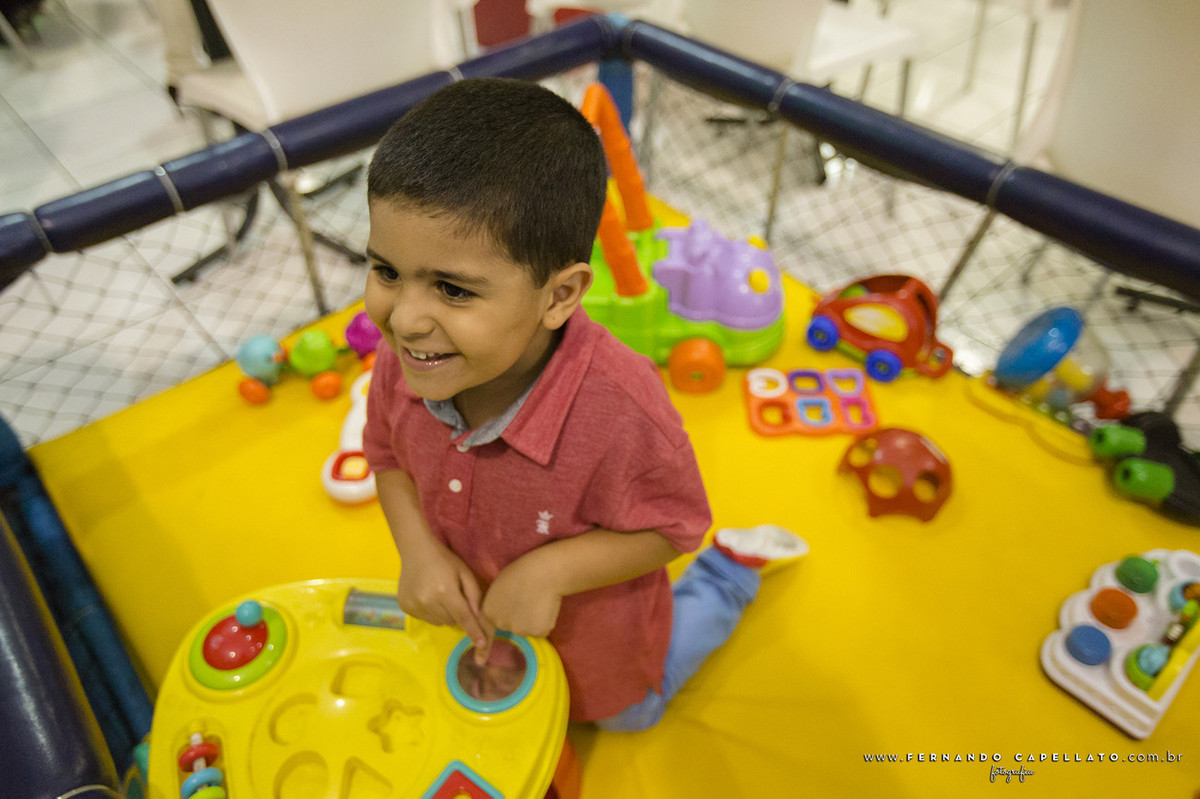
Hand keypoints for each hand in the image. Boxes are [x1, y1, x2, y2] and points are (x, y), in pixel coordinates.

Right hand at [396, 538, 487, 652]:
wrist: (416, 550)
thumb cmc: (444, 559)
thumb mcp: (464, 572)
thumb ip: (474, 594)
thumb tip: (478, 617)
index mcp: (445, 591)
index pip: (463, 617)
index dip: (474, 631)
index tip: (481, 644)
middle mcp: (428, 601)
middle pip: (451, 621)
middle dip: (456, 614)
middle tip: (453, 596)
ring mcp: (414, 606)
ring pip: (438, 622)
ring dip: (443, 614)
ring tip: (439, 595)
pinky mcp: (405, 607)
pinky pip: (425, 619)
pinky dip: (430, 612)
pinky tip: (427, 596)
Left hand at [476, 552, 563, 663]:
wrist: (544, 573)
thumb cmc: (522, 571)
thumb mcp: (500, 586)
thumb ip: (498, 603)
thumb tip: (504, 610)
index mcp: (489, 611)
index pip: (485, 631)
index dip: (483, 648)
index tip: (480, 662)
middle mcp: (503, 624)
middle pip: (511, 626)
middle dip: (518, 617)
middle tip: (527, 599)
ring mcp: (520, 630)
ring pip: (527, 628)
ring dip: (532, 619)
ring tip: (537, 600)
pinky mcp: (538, 632)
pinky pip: (540, 629)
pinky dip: (543, 621)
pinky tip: (545, 607)